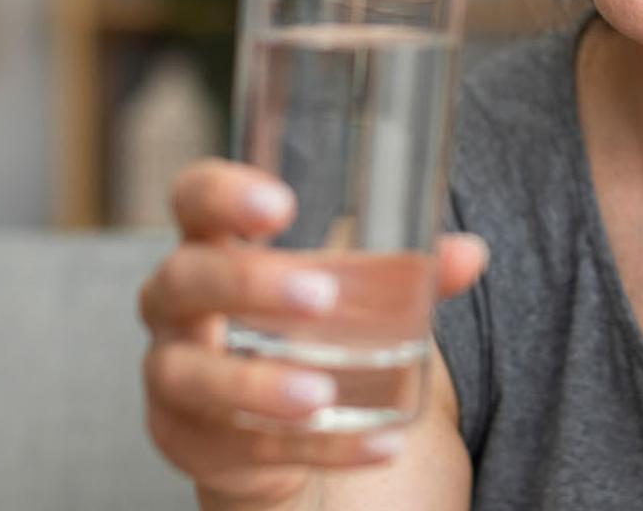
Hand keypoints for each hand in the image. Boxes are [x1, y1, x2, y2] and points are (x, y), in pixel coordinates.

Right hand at [138, 159, 487, 508]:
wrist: (274, 427)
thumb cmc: (302, 330)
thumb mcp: (349, 294)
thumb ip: (404, 271)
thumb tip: (468, 253)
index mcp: (212, 245)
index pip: (193, 198)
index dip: (223, 194)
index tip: (281, 205)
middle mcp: (175, 305)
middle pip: (184, 280)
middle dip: (249, 284)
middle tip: (321, 295)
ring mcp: (173, 376)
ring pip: (193, 377)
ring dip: (259, 385)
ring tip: (323, 392)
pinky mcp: (189, 442)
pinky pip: (244, 447)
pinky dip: (318, 447)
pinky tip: (376, 444)